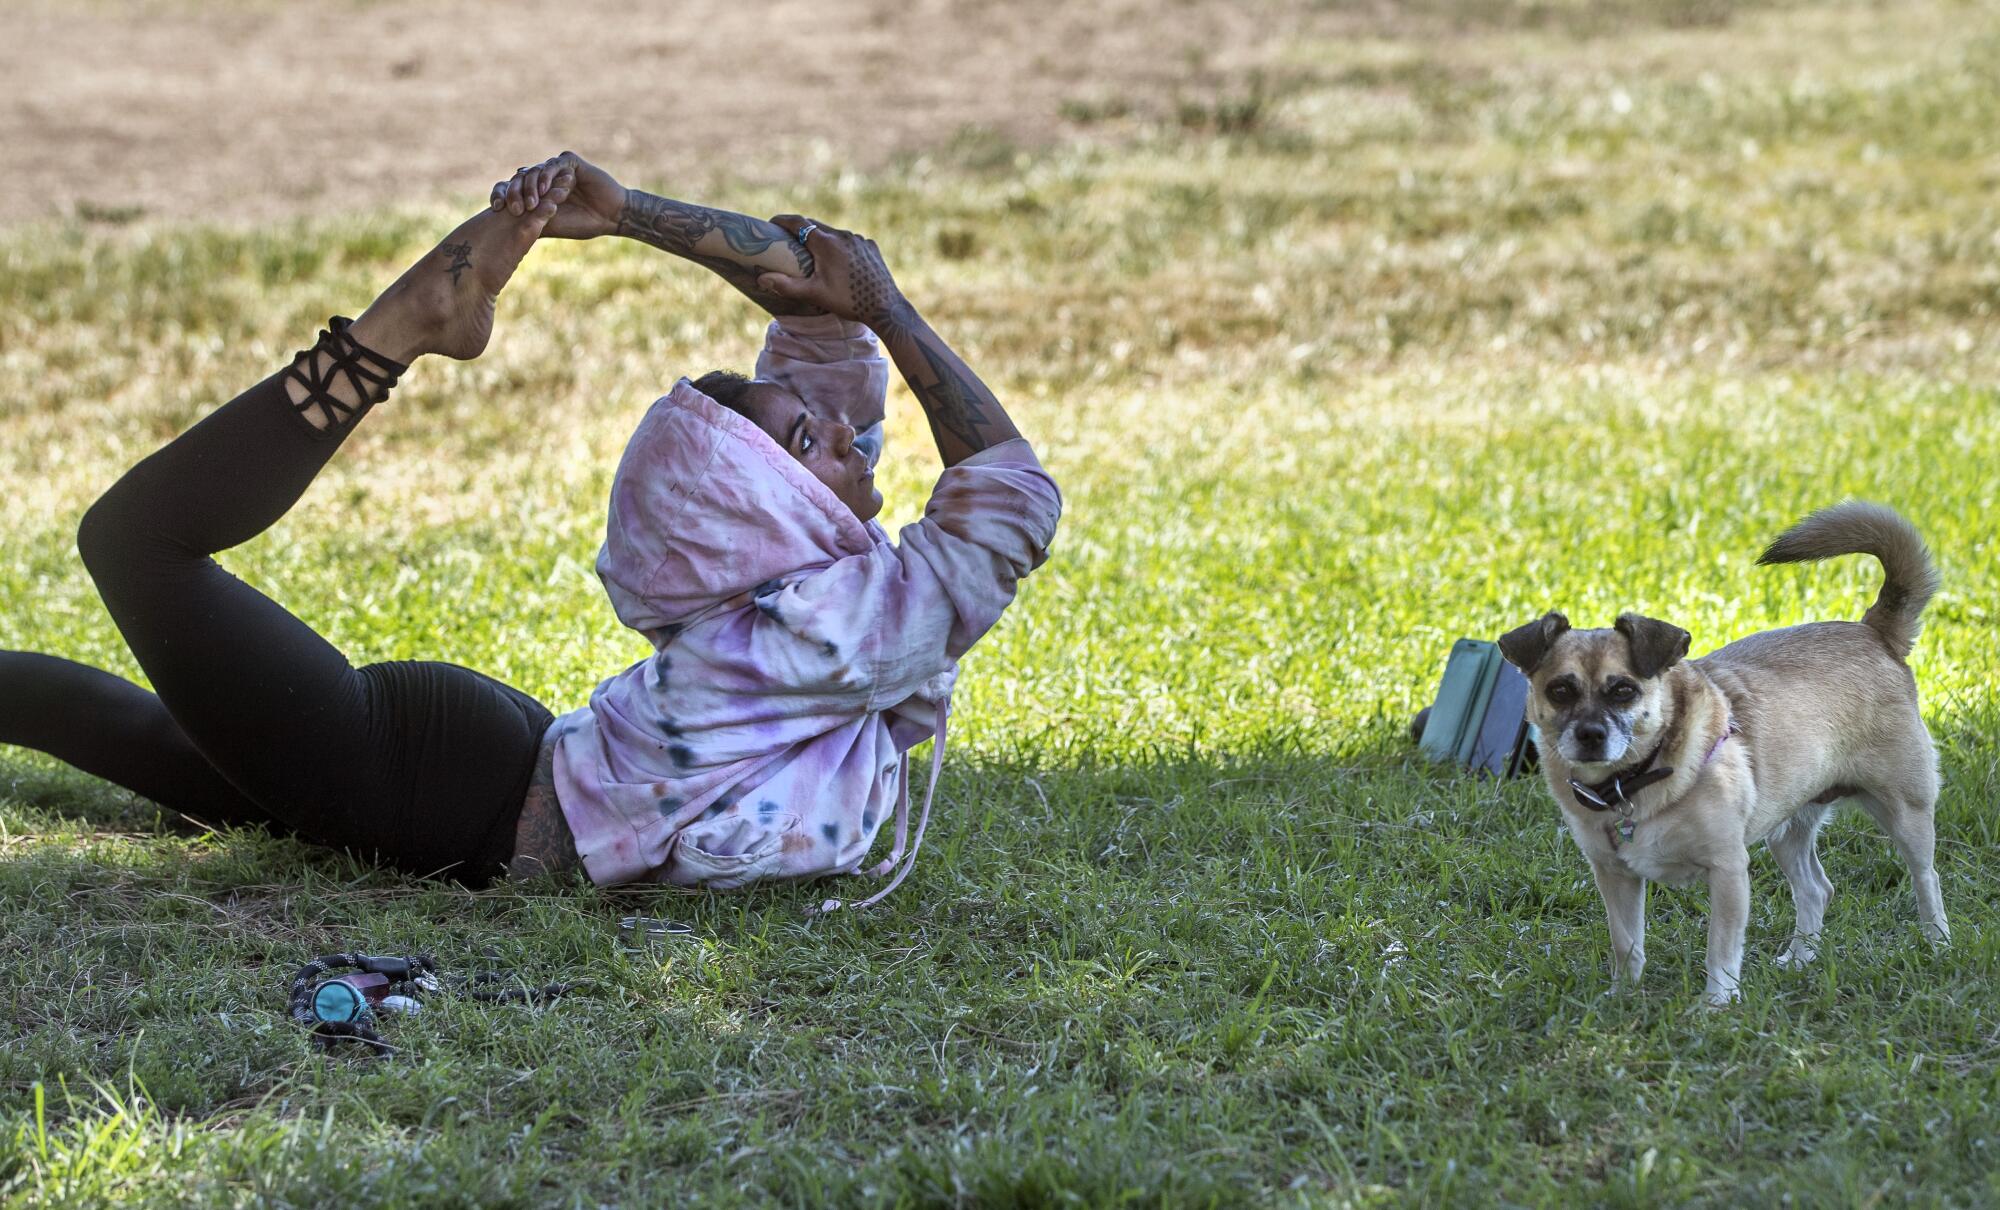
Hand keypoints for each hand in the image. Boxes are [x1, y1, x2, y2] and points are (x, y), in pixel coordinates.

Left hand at [489, 152, 625, 240]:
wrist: (610, 218)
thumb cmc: (581, 223)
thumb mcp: (548, 225)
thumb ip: (527, 219)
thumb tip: (498, 226)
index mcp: (535, 192)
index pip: (509, 188)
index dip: (500, 195)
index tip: (497, 208)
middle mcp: (542, 178)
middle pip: (517, 178)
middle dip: (513, 193)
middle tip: (514, 209)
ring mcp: (556, 169)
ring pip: (533, 172)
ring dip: (530, 188)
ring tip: (532, 205)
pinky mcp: (570, 162)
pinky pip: (552, 165)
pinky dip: (546, 177)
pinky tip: (545, 191)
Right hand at [757, 216, 911, 332]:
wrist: (885, 307)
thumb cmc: (848, 301)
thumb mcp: (814, 294)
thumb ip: (786, 286)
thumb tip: (761, 278)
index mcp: (826, 243)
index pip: (798, 223)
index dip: (782, 220)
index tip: (771, 223)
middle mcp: (843, 235)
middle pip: (815, 225)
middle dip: (799, 229)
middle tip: (787, 238)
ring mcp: (859, 239)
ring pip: (834, 233)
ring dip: (821, 237)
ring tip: (812, 251)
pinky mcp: (871, 247)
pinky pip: (850, 241)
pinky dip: (839, 246)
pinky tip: (837, 260)